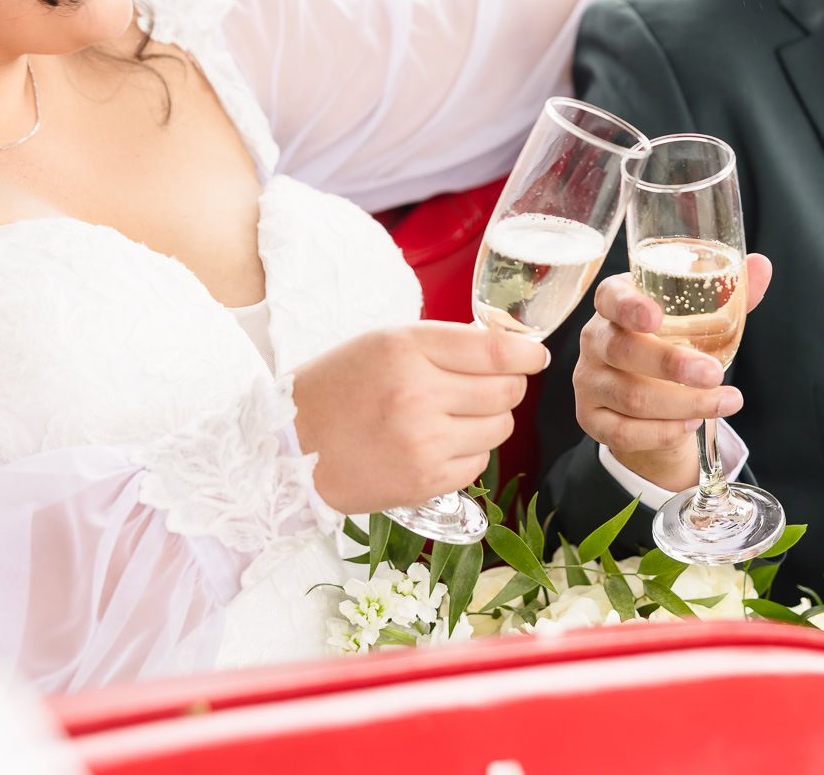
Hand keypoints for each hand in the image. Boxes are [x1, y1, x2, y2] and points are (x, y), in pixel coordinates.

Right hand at [293, 322, 549, 514]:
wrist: (289, 447)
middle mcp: (419, 394)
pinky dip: (468, 453)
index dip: (526, 353)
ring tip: (452, 417)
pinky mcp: (426, 481)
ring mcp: (424, 442)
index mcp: (406, 349)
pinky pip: (479, 463)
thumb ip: (442, 344)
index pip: (495, 349)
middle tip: (485, 386)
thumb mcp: (383, 344)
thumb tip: (505, 348)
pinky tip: (437, 445)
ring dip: (487, 421)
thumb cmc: (337, 388)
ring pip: (499, 428)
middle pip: (506, 390)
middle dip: (506, 385)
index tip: (534, 355)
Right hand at [572, 253, 773, 491]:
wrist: (648, 393)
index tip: (656, 317)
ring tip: (724, 402)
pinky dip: (661, 432)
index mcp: (615, 303)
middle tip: (715, 373)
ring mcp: (589, 381)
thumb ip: (729, 292)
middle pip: (623, 350)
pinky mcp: (591, 418)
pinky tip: (690, 424)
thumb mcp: (696, 315)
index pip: (610, 298)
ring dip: (684, 403)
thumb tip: (762, 265)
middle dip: (672, 364)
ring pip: (631, 397)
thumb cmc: (672, 341)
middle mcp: (595, 339)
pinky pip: (623, 431)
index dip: (629, 307)